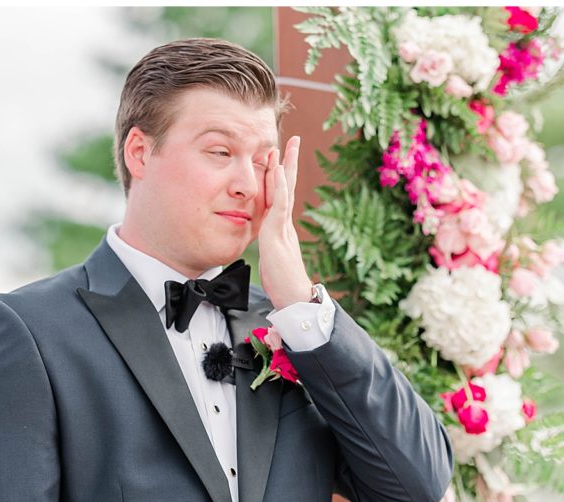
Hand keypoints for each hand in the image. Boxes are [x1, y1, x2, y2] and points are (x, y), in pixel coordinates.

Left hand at [257, 135, 311, 310]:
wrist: (294, 299)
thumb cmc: (283, 285)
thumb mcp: (272, 261)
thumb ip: (271, 250)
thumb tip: (270, 248)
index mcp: (281, 229)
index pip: (281, 196)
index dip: (280, 176)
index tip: (280, 156)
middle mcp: (284, 224)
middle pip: (287, 187)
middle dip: (289, 162)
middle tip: (293, 140)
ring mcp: (282, 227)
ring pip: (285, 191)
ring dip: (285, 166)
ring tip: (288, 145)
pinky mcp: (277, 234)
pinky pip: (279, 205)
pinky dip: (279, 186)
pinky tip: (278, 170)